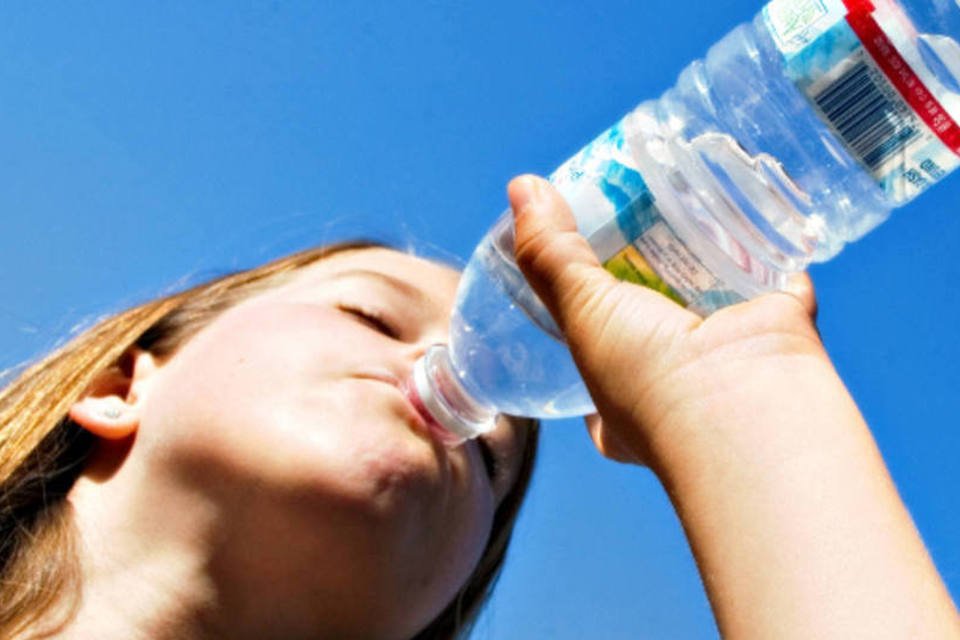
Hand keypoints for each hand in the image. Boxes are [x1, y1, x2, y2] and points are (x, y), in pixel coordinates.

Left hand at [509, 174, 822, 467]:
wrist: (745, 408)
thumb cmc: (648, 378)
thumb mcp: (581, 314)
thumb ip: (551, 254)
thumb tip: (521, 187)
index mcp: (624, 399)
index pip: (597, 351)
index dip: (589, 310)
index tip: (584, 264)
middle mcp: (678, 381)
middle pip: (656, 308)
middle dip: (647, 267)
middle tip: (633, 211)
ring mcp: (732, 353)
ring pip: (713, 287)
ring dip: (702, 246)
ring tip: (680, 190)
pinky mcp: (780, 321)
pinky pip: (773, 272)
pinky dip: (765, 240)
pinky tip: (746, 198)